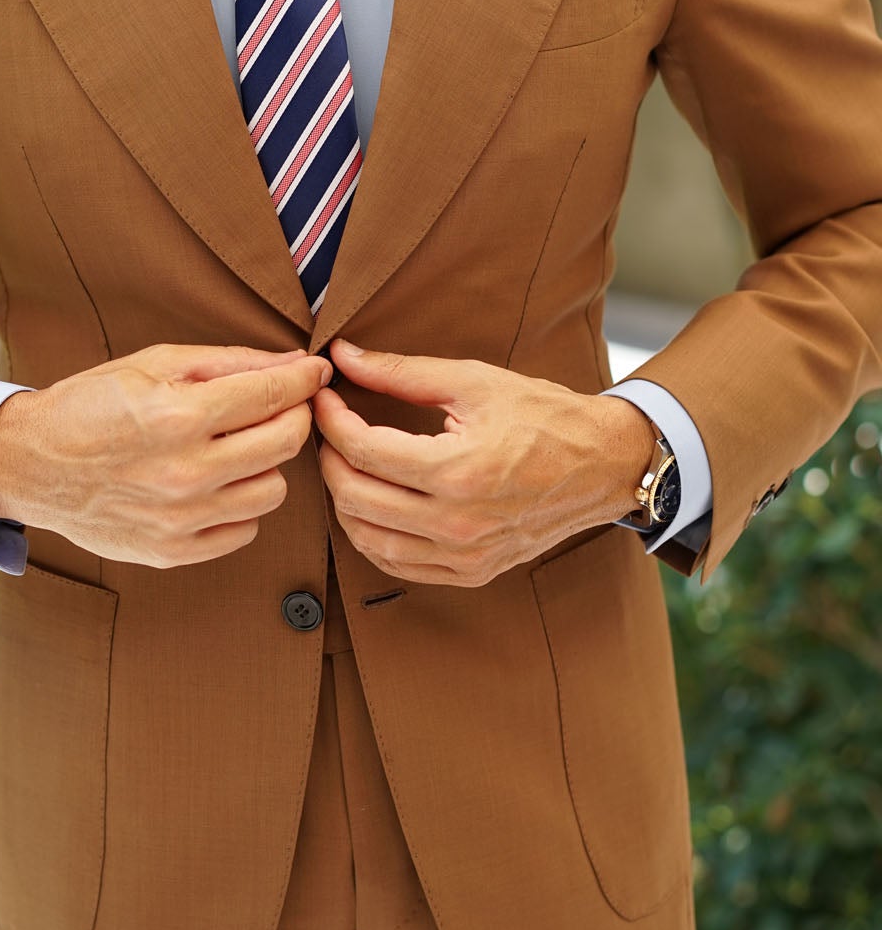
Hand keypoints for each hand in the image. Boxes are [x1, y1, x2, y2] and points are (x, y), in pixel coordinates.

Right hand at [0, 342, 331, 567]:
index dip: (306, 380)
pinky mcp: (173, 552)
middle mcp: (185, 472)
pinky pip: (244, 530)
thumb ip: (232, 363)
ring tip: (236, 449)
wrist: (30, 464)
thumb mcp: (155, 364)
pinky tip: (214, 484)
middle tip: (278, 406)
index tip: (316, 373)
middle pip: (286, 443)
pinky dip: (239, 505)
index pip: (275, 395)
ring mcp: (180, 519)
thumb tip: (298, 364)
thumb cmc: (93, 404)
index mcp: (179, 416)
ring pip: (273, 491)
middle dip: (294, 416)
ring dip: (265, 465)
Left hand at [312, 337, 655, 586]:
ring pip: (367, 538)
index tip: (325, 397)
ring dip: (344, 500)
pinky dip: (371, 537)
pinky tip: (370, 506)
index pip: (363, 449)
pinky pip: (397, 565)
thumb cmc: (544, 417)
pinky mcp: (471, 572)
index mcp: (458, 470)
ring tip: (345, 464)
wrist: (604, 465)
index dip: (331, 419)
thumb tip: (344, 357)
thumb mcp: (474, 382)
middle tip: (329, 429)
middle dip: (329, 458)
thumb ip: (401, 373)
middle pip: (355, 496)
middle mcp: (458, 523)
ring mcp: (464, 555)